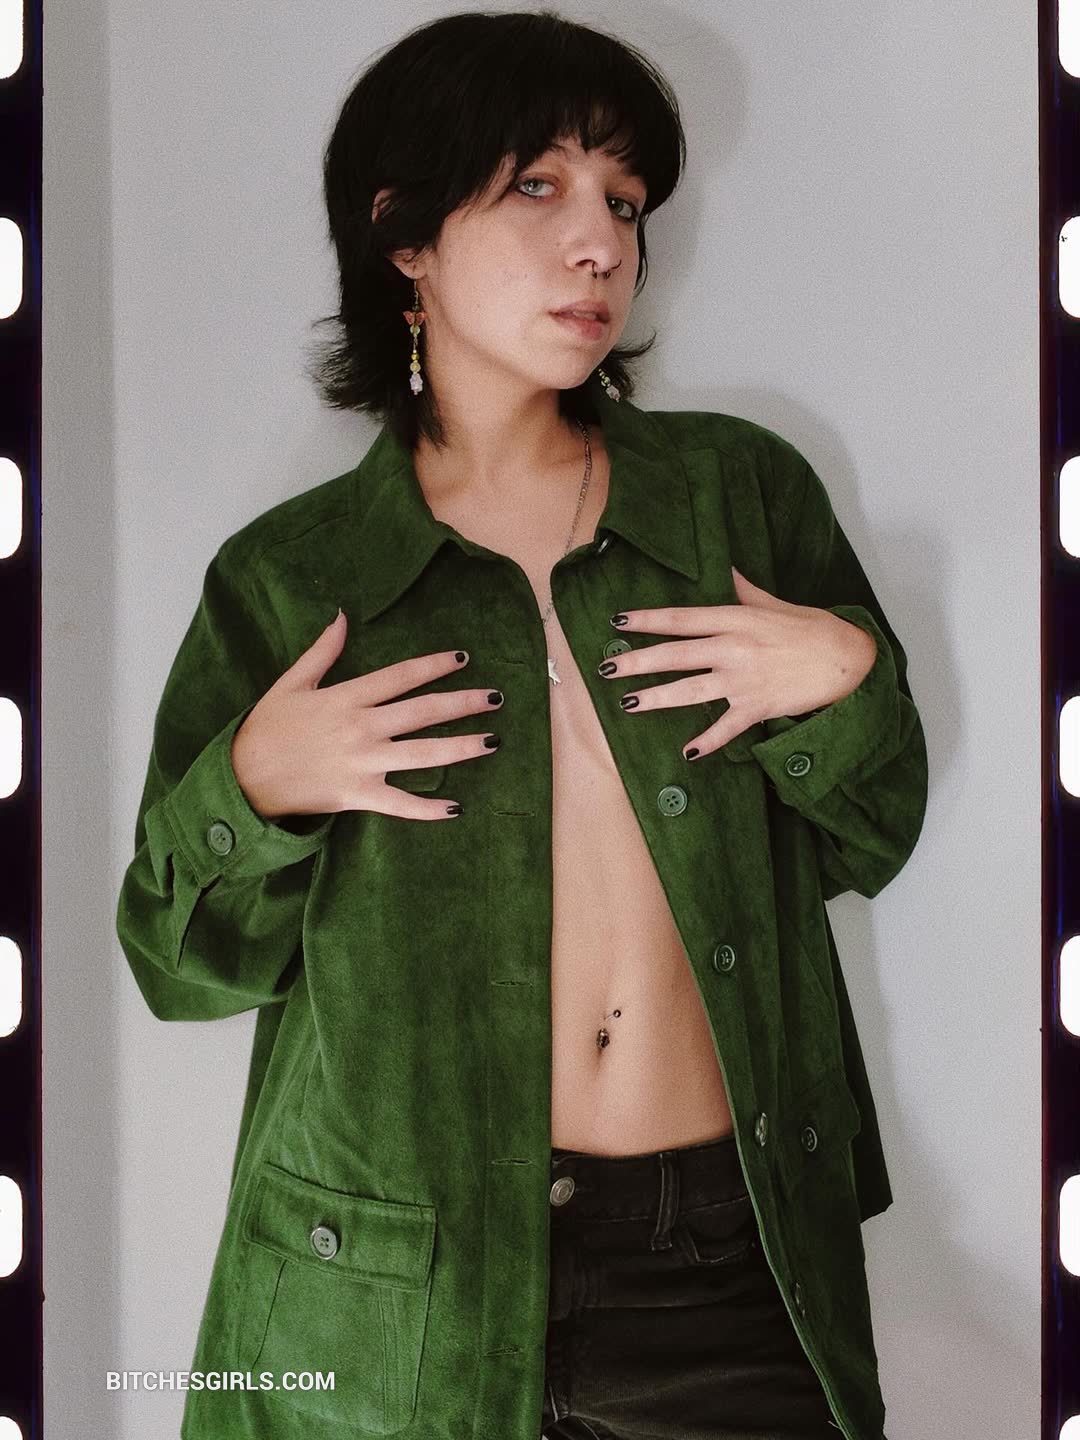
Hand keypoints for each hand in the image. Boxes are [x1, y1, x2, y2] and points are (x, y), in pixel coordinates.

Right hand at [230, 611, 502, 821]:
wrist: (242, 777)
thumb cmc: (266, 728)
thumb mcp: (291, 682)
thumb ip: (321, 651)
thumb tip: (340, 616)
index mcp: (347, 697)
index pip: (401, 676)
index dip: (434, 665)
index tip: (462, 659)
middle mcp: (362, 727)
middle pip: (423, 711)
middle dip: (463, 703)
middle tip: (496, 697)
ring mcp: (363, 762)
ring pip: (423, 754)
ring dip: (461, 747)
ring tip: (493, 741)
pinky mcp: (358, 795)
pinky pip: (400, 804)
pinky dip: (429, 809)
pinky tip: (457, 808)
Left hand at [600, 566, 877, 759]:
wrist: (848, 659)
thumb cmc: (813, 628)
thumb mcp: (775, 603)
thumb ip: (744, 590)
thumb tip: (724, 568)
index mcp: (736, 619)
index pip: (682, 619)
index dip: (648, 620)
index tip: (618, 623)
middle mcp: (734, 648)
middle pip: (676, 654)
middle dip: (637, 661)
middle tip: (605, 668)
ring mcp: (744, 679)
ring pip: (691, 690)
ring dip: (657, 698)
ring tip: (628, 704)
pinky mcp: (758, 707)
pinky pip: (726, 727)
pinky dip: (707, 741)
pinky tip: (687, 752)